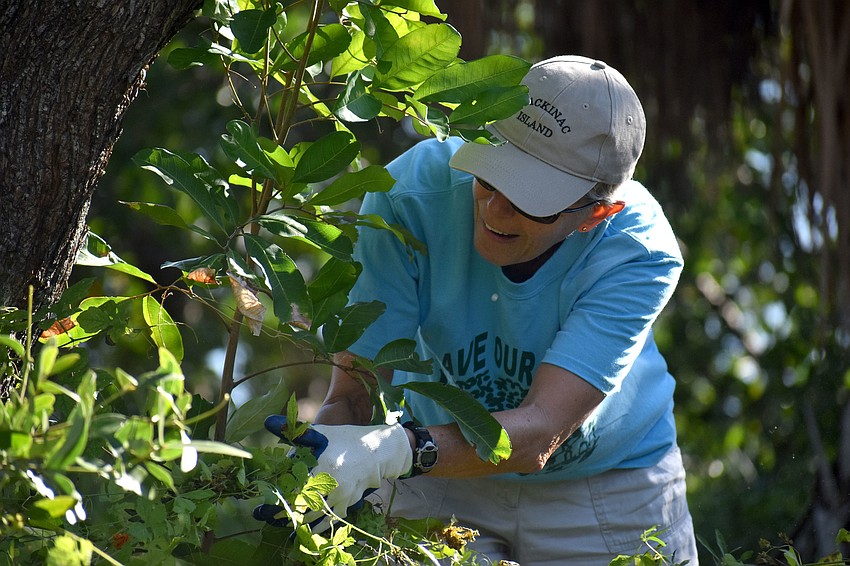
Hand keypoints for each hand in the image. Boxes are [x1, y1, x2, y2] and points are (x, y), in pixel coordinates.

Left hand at [253, 415, 412, 528]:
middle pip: (302, 506)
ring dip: (298, 523)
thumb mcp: (320, 433)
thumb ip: (294, 431)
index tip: (264, 506)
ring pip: (315, 516)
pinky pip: (329, 521)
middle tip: (268, 518)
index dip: (278, 500)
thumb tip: (268, 421)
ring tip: (283, 525)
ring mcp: (341, 495)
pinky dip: (315, 528)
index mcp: (321, 465)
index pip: (294, 488)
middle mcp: (331, 483)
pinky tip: (305, 532)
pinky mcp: (348, 503)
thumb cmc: (344, 440)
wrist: (376, 451)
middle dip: (283, 514)